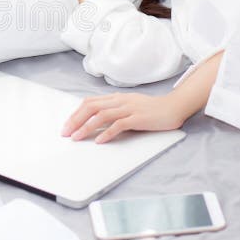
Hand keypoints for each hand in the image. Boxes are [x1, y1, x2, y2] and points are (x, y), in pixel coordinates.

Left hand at [60, 92, 184, 143]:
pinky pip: (119, 125)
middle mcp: (120, 101)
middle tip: (66, 133)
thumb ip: (113, 110)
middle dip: (75, 120)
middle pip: (91, 108)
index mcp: (116, 98)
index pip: (89, 102)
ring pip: (102, 116)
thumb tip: (94, 121)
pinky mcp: (138, 118)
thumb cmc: (151, 109)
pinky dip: (107, 133)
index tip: (67, 126)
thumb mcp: (129, 106)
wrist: (174, 107)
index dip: (76, 113)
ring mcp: (129, 108)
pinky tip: (100, 141)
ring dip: (87, 128)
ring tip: (77, 138)